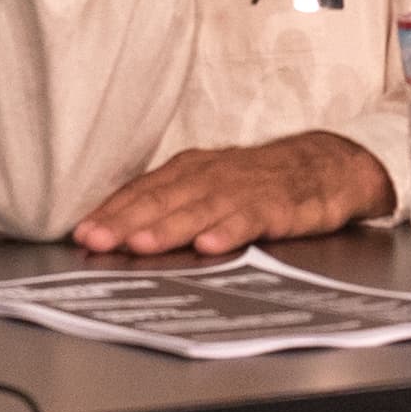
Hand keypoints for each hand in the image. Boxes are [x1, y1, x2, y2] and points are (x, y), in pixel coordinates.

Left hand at [72, 131, 396, 255]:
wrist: (328, 166)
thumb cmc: (261, 181)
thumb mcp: (212, 186)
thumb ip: (171, 205)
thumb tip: (120, 232)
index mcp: (192, 170)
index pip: (144, 189)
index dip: (112, 211)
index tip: (83, 232)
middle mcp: (213, 174)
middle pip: (164, 198)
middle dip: (127, 220)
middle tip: (97, 239)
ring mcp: (246, 188)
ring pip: (200, 207)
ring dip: (168, 226)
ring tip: (142, 245)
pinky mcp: (280, 204)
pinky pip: (251, 217)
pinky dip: (229, 230)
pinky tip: (210, 245)